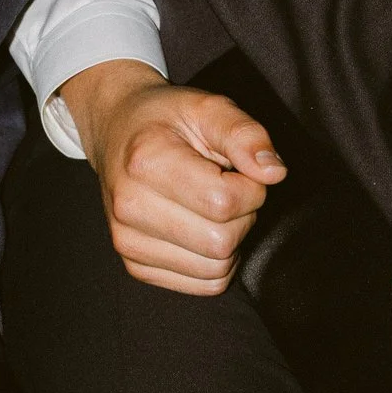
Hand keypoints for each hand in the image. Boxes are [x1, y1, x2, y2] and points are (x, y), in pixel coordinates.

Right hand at [62, 61, 284, 294]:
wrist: (117, 130)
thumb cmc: (167, 119)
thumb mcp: (208, 107)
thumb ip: (245, 134)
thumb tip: (274, 173)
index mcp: (146, 161)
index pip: (224, 203)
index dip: (250, 188)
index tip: (238, 170)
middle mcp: (129, 206)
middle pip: (221, 242)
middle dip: (241, 217)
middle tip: (225, 187)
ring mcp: (127, 240)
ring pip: (215, 270)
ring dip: (230, 241)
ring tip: (210, 207)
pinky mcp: (135, 265)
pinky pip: (203, 285)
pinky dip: (215, 261)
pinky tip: (201, 229)